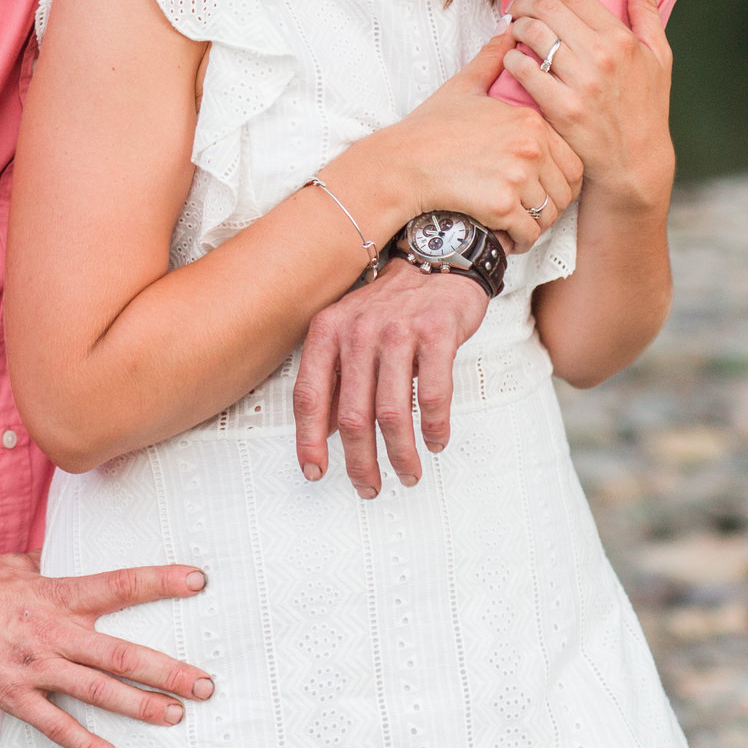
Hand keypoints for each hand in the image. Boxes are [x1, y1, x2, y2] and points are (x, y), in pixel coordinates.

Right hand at [0, 510, 212, 747]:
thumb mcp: (16, 565)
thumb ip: (49, 567)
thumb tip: (69, 559)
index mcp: (56, 593)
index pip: (119, 585)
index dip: (160, 582)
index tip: (198, 582)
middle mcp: (52, 631)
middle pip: (120, 652)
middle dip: (167, 669)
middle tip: (206, 682)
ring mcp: (33, 665)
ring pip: (96, 690)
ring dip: (140, 706)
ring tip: (176, 715)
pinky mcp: (11, 694)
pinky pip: (54, 724)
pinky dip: (85, 743)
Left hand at [292, 259, 489, 494]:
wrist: (438, 261)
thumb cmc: (391, 306)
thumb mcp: (348, 329)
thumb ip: (335, 375)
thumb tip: (325, 433)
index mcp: (327, 331)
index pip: (309, 396)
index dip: (308, 440)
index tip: (314, 471)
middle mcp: (357, 331)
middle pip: (351, 415)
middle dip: (360, 461)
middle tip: (368, 486)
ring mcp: (397, 331)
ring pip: (392, 412)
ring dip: (400, 454)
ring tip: (406, 473)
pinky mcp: (436, 333)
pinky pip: (433, 394)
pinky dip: (434, 426)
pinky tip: (435, 441)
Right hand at [352, 33, 583, 250]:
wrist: (400, 162)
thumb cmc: (429, 128)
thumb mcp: (463, 87)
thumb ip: (491, 61)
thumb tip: (508, 30)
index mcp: (529, 120)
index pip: (573, 160)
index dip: (562, 178)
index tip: (542, 186)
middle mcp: (530, 147)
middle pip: (567, 189)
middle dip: (553, 205)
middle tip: (531, 210)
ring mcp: (517, 176)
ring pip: (550, 214)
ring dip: (538, 225)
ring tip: (518, 224)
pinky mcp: (501, 204)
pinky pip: (529, 232)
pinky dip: (520, 240)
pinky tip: (505, 235)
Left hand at [503, 0, 674, 214]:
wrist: (635, 162)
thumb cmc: (646, 106)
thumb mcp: (658, 56)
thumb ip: (647, 9)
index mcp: (623, 39)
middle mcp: (602, 56)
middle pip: (547, 8)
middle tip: (515, 4)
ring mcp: (581, 83)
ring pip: (532, 35)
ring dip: (515, 26)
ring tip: (513, 28)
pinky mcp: (561, 109)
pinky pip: (523, 71)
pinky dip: (512, 58)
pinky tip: (513, 58)